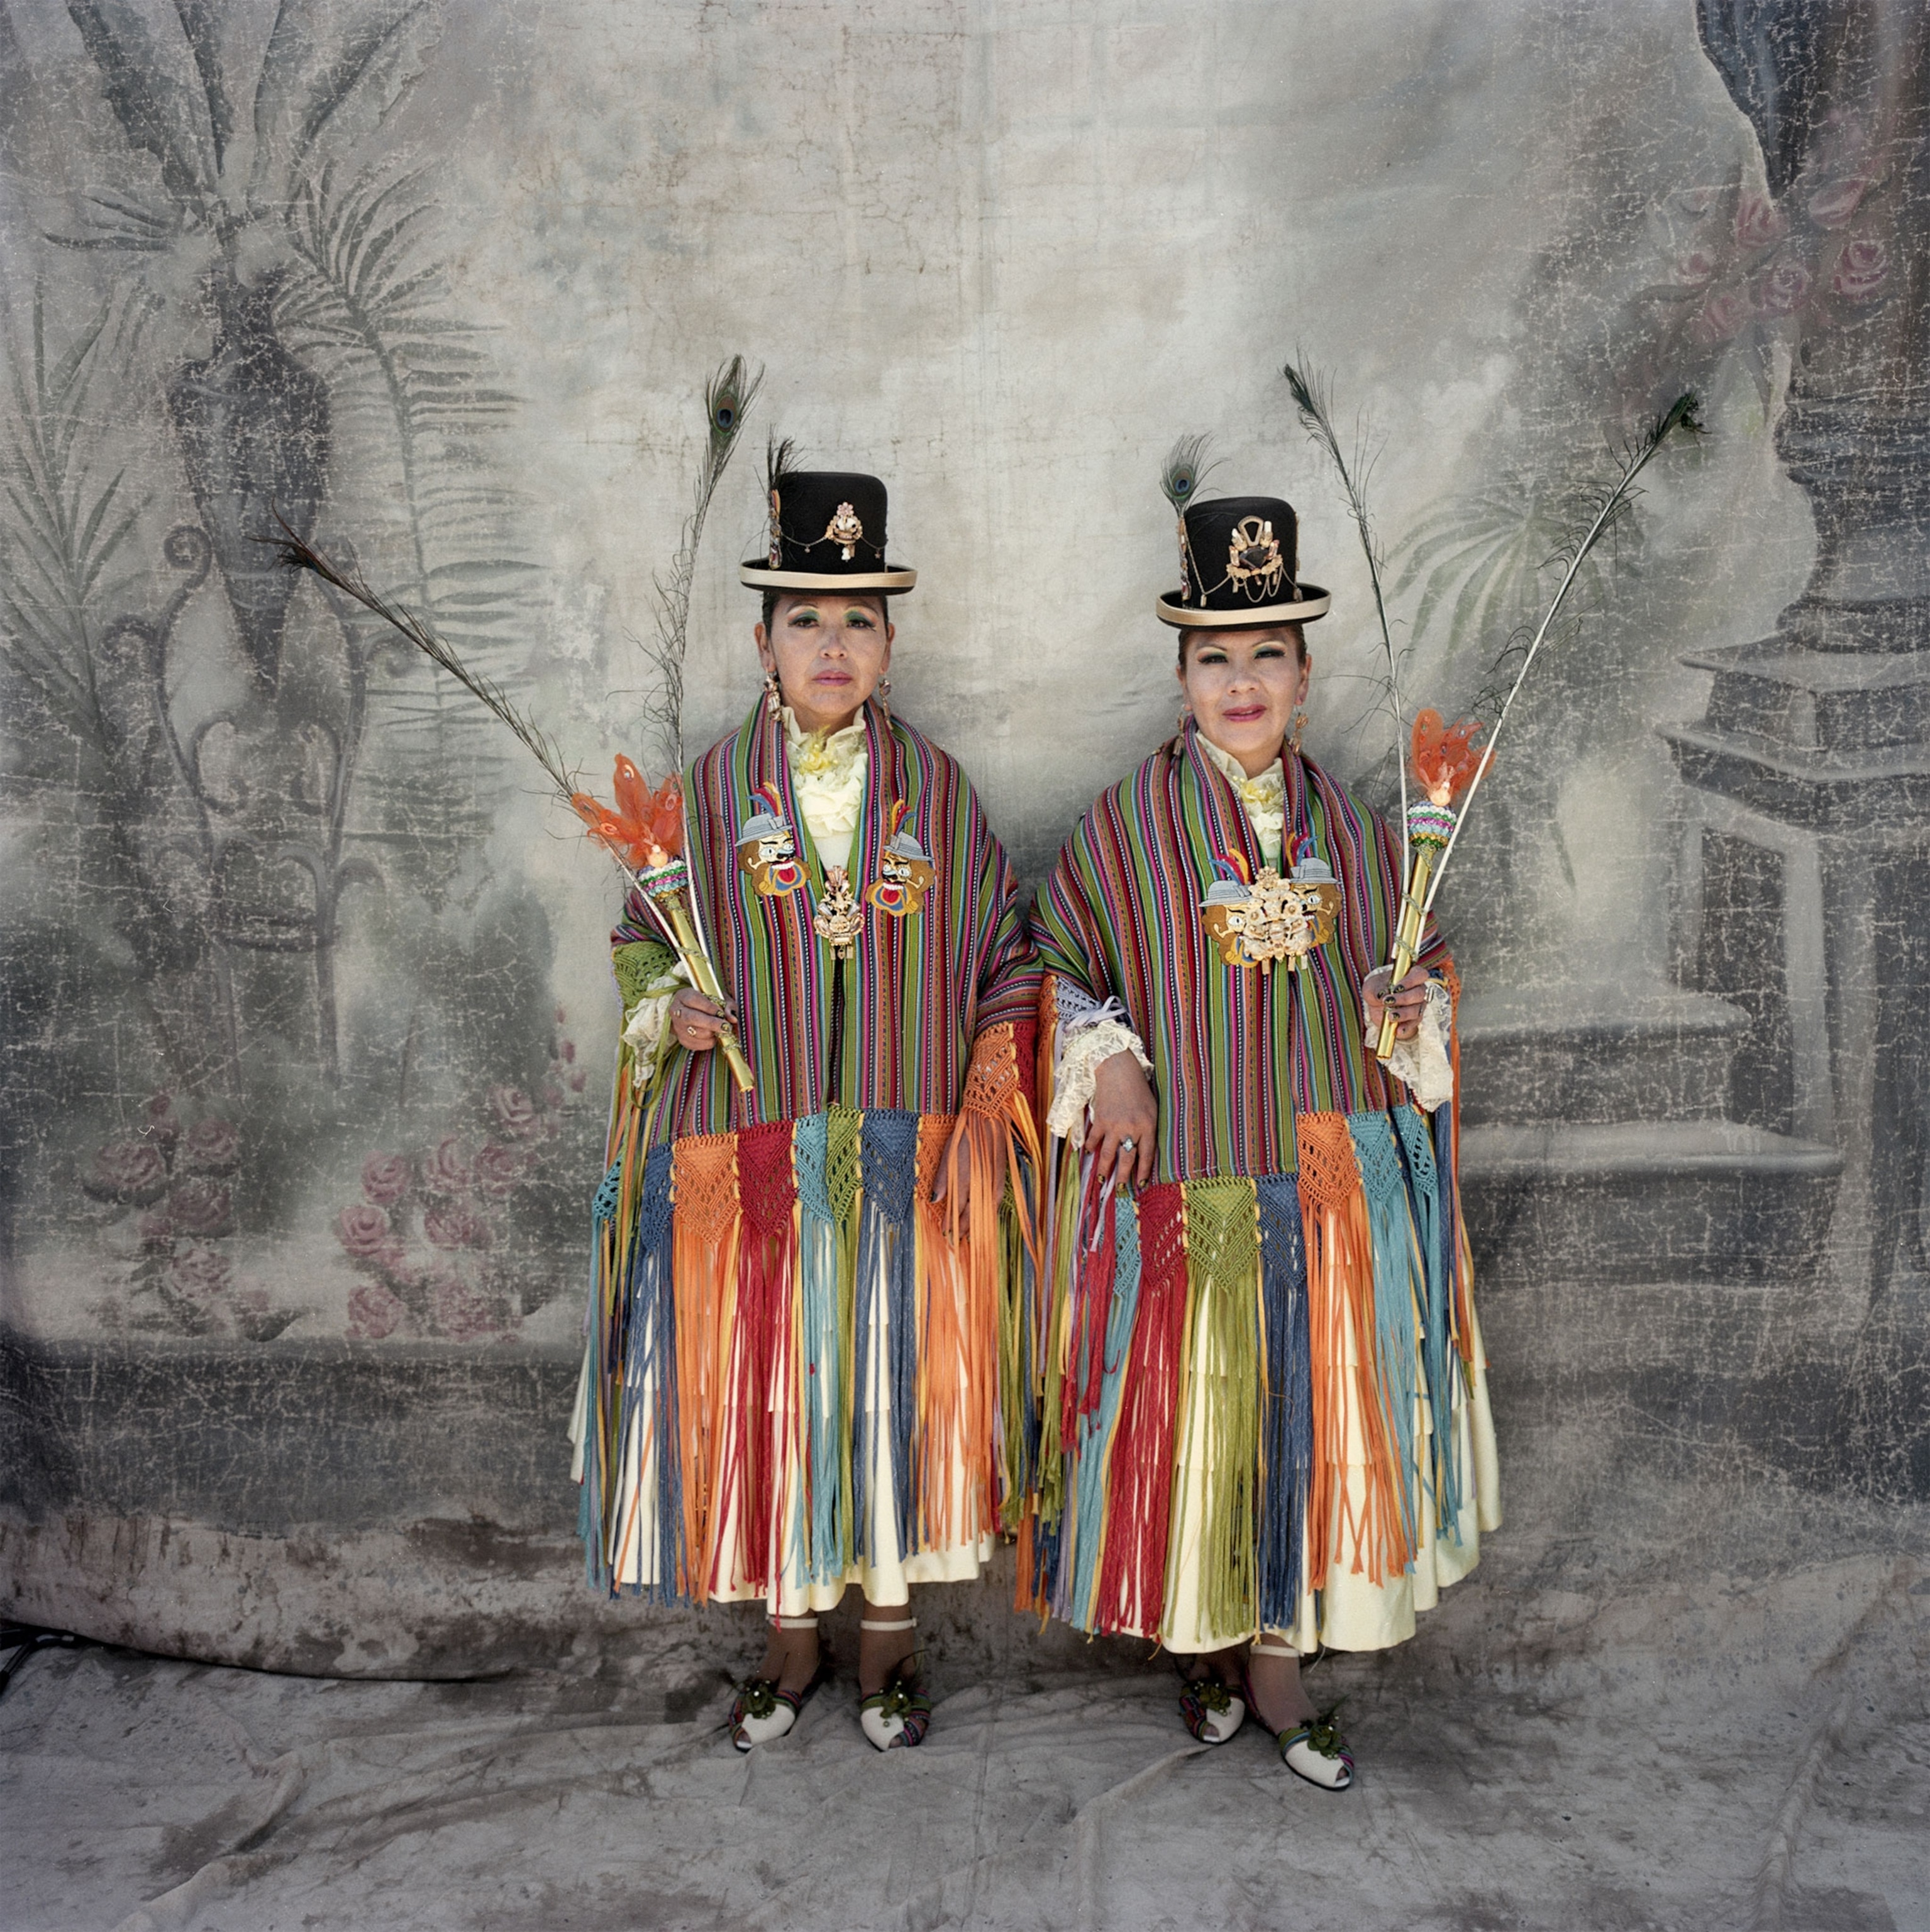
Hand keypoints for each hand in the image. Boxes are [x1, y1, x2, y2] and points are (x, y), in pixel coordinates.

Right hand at [668, 986, 734, 1052]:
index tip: (720, 1012)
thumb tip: (732, 1018)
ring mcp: (677, 1026)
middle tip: (726, 1027)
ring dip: (711, 1033)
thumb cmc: (707, 1003)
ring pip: (694, 1032)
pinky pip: (695, 1044)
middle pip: (691, 1018)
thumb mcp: (718, 998)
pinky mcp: (681, 1040)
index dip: (708, 1007)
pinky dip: (708, 1042)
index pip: (693, 1000)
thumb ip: (727, 1004)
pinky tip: (714, 1037)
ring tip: (721, 1031)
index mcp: (683, 996)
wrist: (692, 1013)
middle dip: (711, 1023)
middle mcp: (676, 1011)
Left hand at [933, 1113, 1006, 1226]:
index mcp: (965, 1180)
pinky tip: (983, 1218)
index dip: (950, 1223)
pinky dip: (986, 1214)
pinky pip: (993, 1205)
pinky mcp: (1000, 1180)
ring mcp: (993, 1184)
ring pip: (984, 1213)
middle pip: (972, 1215)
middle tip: (956, 1241)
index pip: (957, 1210)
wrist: (990, 1120)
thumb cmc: (966, 1135)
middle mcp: (981, 1186)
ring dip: (976, 1225)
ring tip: (969, 1235)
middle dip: (963, 1229)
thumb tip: (934, 1200)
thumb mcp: (948, 1155)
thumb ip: (942, 1180)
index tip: (944, 1233)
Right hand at [1088, 1050, 1155, 1191]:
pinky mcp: (1100, 1120)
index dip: (1143, 1172)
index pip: (1147, 1155)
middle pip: (1126, 1159)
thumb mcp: (1152, 1109)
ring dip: (1104, 1169)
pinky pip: (1094, 1139)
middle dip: (1123, 1177)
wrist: (1118, 1070)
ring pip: (1107, 1154)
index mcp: (1148, 1126)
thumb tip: (1144, 1151)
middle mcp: (1131, 1128)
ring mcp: (1114, 1125)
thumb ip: (1149, 1129)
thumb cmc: (1138, 1088)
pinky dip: (1091, 1148)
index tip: (1141, 1184)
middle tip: (1121, 1189)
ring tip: (1102, 1180)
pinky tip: (1089, 1154)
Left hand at [1363, 965, 1431, 1041]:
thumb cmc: (1377, 989)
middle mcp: (1418, 990)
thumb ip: (1377, 989)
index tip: (1396, 987)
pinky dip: (1405, 1027)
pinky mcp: (1414, 1019)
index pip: (1419, 974)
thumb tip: (1381, 995)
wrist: (1376, 1006)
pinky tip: (1397, 1030)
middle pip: (1419, 993)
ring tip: (1389, 1016)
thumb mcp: (1372, 986)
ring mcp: (1418, 1005)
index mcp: (1411, 976)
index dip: (1410, 980)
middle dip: (1404, 998)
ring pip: (1417, 1010)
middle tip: (1388, 1001)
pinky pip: (1413, 1024)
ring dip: (1403, 1013)